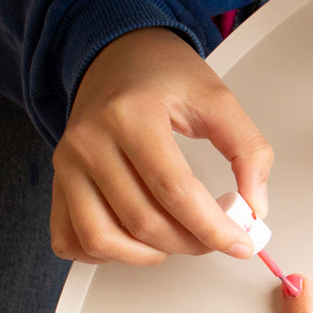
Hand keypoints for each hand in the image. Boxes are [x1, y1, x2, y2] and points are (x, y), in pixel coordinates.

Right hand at [51, 27, 273, 265]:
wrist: (117, 57)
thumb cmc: (165, 77)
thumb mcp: (218, 100)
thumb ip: (248, 151)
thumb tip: (255, 207)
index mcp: (130, 115)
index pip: (174, 190)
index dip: (212, 227)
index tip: (241, 243)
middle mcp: (89, 141)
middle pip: (142, 220)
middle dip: (191, 242)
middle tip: (217, 237)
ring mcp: (67, 165)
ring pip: (103, 239)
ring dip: (150, 255)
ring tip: (180, 239)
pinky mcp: (58, 183)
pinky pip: (71, 240)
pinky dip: (107, 255)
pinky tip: (139, 241)